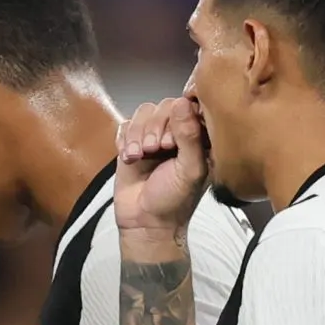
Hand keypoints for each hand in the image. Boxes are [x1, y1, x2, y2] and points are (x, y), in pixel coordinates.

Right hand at [114, 97, 211, 235]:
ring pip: (144, 113)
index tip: (173, 142)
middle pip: (164, 106)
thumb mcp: (190, 170)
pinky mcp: (132, 143)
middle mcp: (177, 134)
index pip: (190, 107)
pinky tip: (129, 158)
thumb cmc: (174, 201)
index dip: (178, 117)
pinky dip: (125, 139)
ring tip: (139, 155)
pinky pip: (126, 125)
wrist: (144, 222)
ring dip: (138, 133)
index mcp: (199, 139)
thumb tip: (183, 102)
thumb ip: (190, 136)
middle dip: (155, 127)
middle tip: (154, 150)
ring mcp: (153, 137)